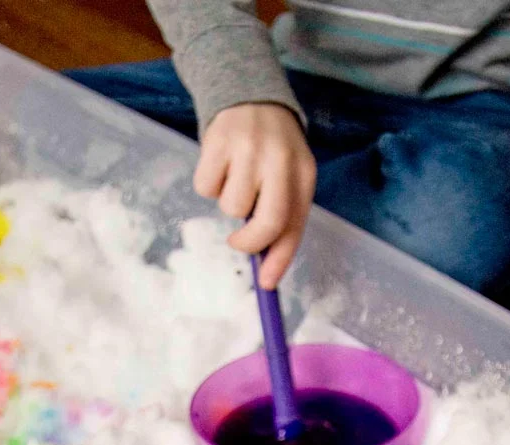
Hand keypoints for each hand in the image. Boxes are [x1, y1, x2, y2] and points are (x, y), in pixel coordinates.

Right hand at [194, 103, 316, 289]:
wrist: (250, 96)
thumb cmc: (272, 152)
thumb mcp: (288, 178)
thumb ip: (282, 215)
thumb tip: (266, 267)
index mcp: (303, 175)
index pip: (294, 226)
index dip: (280, 259)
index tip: (267, 283)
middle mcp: (280, 162)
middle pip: (268, 222)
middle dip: (250, 243)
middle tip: (238, 243)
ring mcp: (248, 150)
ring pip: (232, 207)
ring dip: (229, 204)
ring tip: (235, 181)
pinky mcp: (218, 141)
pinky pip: (206, 187)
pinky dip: (209, 185)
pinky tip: (221, 167)